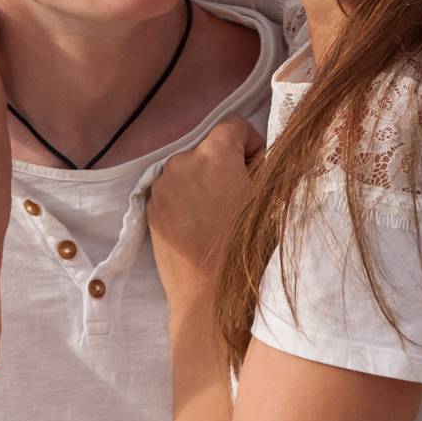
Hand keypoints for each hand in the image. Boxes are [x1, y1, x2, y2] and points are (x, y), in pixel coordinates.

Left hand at [147, 117, 263, 301]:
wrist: (207, 295)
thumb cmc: (246, 249)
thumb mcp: (271, 202)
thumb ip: (269, 170)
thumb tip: (264, 161)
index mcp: (213, 155)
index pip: (235, 125)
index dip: (252, 145)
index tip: (257, 172)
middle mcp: (182, 162)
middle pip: (211, 148)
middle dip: (228, 165)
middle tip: (241, 198)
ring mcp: (162, 186)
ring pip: (191, 169)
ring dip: (206, 181)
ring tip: (219, 217)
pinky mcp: (150, 208)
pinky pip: (174, 190)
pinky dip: (188, 198)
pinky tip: (201, 227)